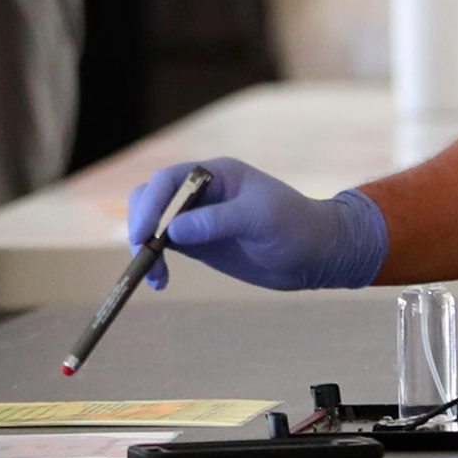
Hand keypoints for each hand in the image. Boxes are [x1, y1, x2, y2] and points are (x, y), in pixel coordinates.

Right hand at [125, 157, 387, 291]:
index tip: (144, 235)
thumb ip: (217, 221)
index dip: (151, 204)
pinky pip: (163, 247)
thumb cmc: (296, 226)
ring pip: (152, 223)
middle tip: (144, 257)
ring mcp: (196, 218)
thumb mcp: (260, 219)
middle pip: (151, 199)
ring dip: (143, 247)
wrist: (317, 253)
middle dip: (141, 225)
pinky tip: (160, 282)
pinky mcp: (197, 243)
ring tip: (153, 277)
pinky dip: (154, 262)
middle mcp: (199, 193)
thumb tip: (174, 231)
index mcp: (214, 174)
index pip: (169, 181)